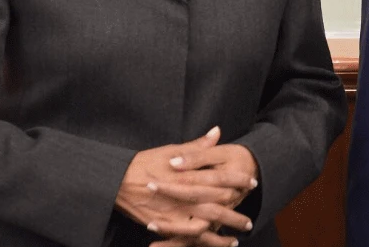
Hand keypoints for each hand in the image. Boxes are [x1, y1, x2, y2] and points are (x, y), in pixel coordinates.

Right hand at [115, 127, 254, 244]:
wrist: (116, 181)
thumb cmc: (143, 163)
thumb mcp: (171, 150)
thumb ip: (197, 146)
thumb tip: (217, 132)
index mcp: (188, 174)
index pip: (220, 178)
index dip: (238, 181)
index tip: (252, 183)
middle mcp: (184, 194)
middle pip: (218, 205)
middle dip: (236, 212)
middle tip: (249, 219)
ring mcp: (175, 212)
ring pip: (206, 224)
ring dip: (223, 232)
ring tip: (237, 237)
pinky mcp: (165, 225)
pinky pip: (188, 236)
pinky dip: (203, 240)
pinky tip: (213, 241)